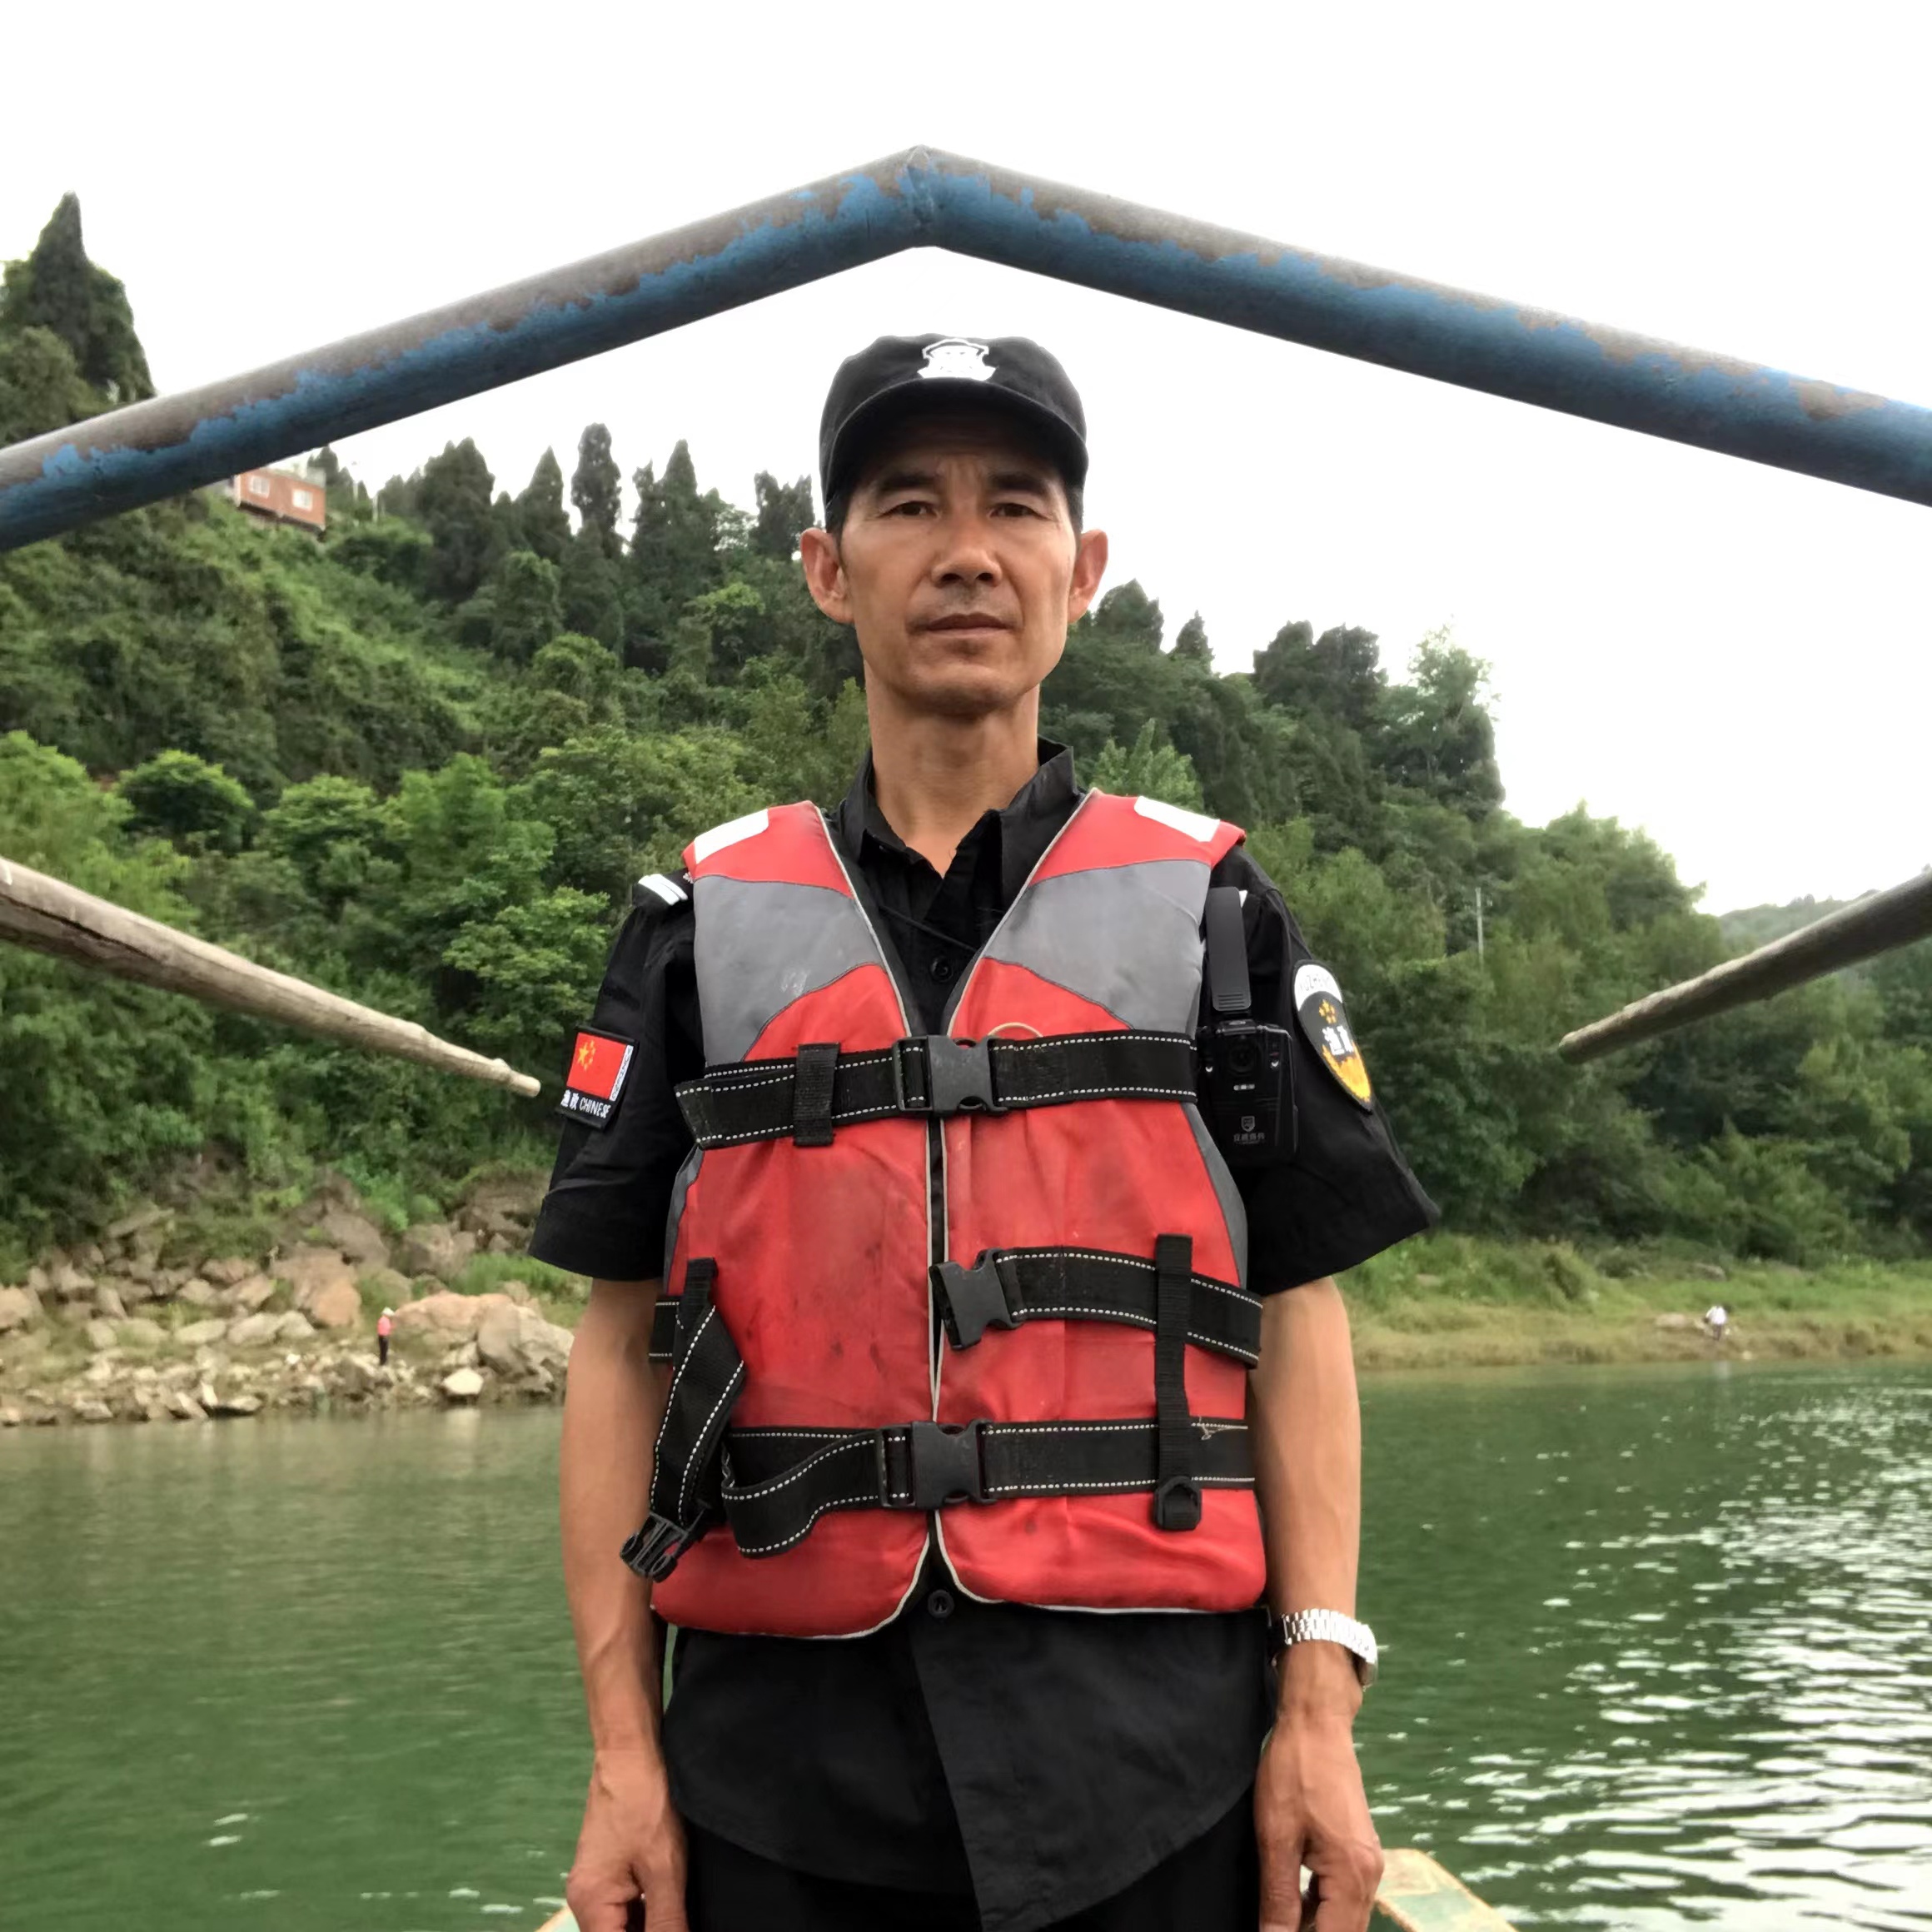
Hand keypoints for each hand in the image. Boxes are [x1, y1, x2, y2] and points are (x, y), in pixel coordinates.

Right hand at [566, 1747, 687, 1931]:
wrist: (631, 1754)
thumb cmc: (647, 1806)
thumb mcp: (664, 1872)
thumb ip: (667, 1923)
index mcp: (591, 1906)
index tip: (677, 1929)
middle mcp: (584, 1901)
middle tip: (681, 1919)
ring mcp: (594, 1885)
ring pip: (622, 1926)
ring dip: (650, 1926)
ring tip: (680, 1914)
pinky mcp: (606, 1872)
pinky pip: (624, 1907)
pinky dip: (646, 1912)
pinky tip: (672, 1907)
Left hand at [1255, 1650, 1381, 1930]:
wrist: (1316, 1724)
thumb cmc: (1294, 1772)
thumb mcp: (1276, 1838)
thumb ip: (1279, 1898)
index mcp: (1353, 1875)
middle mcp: (1370, 1875)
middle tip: (1272, 1925)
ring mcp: (1367, 1863)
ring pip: (1343, 1918)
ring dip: (1313, 1926)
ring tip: (1277, 1918)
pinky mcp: (1358, 1852)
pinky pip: (1342, 1897)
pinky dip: (1319, 1907)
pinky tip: (1291, 1902)